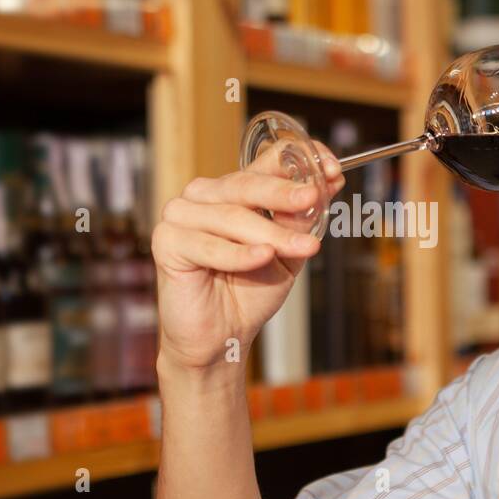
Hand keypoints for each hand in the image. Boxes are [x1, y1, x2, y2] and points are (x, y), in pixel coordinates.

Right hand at [152, 142, 344, 371]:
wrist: (222, 337)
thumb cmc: (249, 292)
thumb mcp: (287, 252)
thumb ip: (302, 219)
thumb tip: (331, 183)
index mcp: (233, 190)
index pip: (265, 161)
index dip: (298, 160)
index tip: (332, 168)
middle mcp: (204, 196)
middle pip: (246, 184)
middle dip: (284, 194)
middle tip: (313, 199)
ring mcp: (181, 215)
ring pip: (231, 217)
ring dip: (271, 233)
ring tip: (303, 247)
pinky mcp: (166, 242)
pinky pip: (208, 245)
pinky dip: (239, 253)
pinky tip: (263, 257)